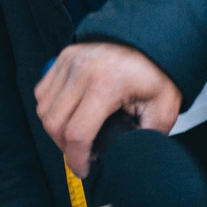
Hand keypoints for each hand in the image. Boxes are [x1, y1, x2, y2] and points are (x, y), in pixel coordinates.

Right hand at [34, 42, 182, 175]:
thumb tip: (127, 157)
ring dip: (56, 129)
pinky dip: (50, 109)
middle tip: (81, 155)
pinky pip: (43, 92)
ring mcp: (70, 61)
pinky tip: (69, 116)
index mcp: (107, 84)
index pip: (78, 133)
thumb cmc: (157, 72)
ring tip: (76, 136)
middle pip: (55, 123)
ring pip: (44, 109)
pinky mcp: (64, 57)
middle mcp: (82, 71)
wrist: (152, 36)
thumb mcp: (163, 108)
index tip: (83, 170)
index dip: (77, 159)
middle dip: (65, 148)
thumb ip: (146, 137)